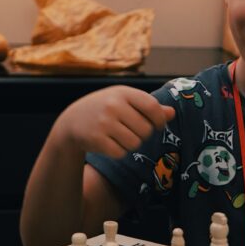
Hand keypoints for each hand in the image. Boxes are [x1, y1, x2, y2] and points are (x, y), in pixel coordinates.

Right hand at [55, 86, 175, 158]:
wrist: (72, 121)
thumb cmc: (105, 109)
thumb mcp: (125, 101)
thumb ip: (149, 106)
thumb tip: (172, 113)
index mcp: (123, 92)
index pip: (152, 107)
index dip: (159, 120)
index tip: (157, 125)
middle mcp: (113, 105)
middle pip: (146, 130)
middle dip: (142, 135)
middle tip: (131, 131)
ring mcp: (104, 123)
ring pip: (135, 144)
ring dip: (131, 144)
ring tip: (120, 136)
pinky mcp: (97, 140)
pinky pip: (121, 153)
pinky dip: (118, 152)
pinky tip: (110, 143)